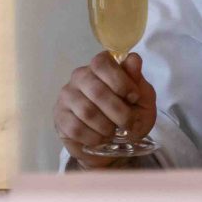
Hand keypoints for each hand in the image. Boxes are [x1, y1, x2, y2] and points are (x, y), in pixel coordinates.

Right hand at [53, 51, 153, 165]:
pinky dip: (94, 138)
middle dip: (118, 112)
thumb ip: (137, 80)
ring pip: (86, 111)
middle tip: (128, 123)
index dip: (121, 81)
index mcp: (100, 67)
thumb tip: (133, 59)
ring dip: (106, 127)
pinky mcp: (60, 116)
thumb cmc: (129, 114)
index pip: (102, 63)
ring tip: (113, 132)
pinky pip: (76, 128)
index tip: (134, 98)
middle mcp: (80, 76)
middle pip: (96, 91)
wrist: (114, 141)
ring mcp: (67, 96)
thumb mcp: (142, 99)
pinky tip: (100, 139)